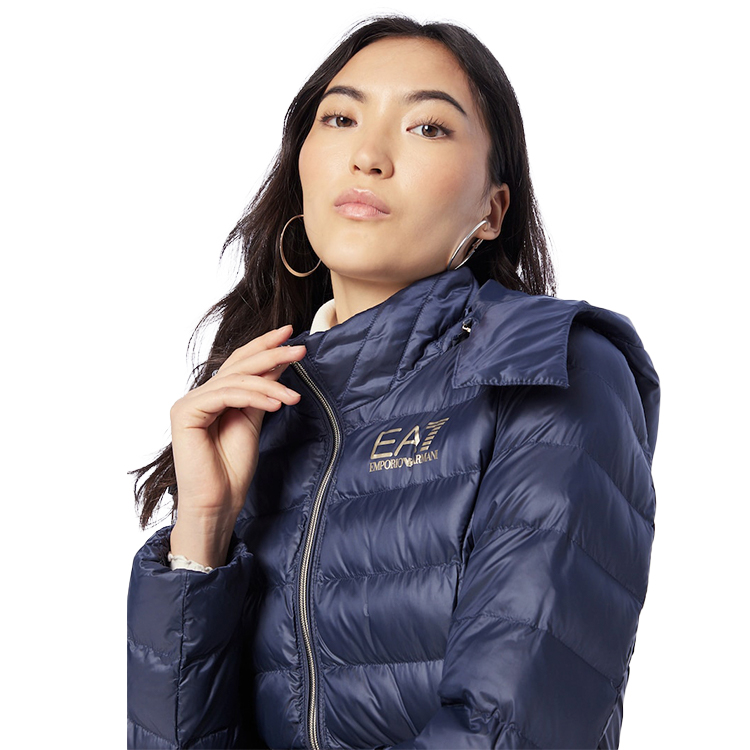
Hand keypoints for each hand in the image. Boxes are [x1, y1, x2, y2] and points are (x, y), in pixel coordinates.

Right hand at [168, 325, 304, 566]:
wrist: (217, 504)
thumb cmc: (232, 469)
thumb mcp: (254, 420)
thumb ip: (262, 391)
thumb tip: (279, 363)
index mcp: (214, 395)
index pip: (240, 362)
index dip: (264, 345)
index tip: (291, 333)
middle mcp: (199, 395)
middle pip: (238, 364)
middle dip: (272, 353)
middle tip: (300, 349)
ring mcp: (190, 402)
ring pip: (236, 379)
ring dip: (271, 383)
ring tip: (295, 396)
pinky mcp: (185, 413)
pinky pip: (226, 395)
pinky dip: (255, 396)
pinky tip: (277, 403)